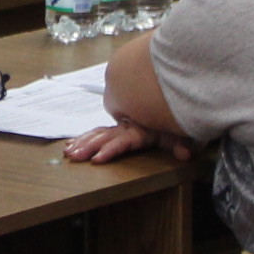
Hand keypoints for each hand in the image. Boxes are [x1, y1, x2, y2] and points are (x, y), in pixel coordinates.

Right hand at [62, 121, 187, 165]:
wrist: (173, 95)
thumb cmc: (178, 121)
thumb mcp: (185, 133)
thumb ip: (183, 143)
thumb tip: (184, 154)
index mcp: (140, 131)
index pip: (122, 141)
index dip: (110, 150)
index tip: (97, 159)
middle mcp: (128, 127)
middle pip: (104, 136)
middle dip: (88, 147)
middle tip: (74, 157)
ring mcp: (122, 126)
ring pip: (98, 133)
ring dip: (82, 142)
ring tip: (69, 152)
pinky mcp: (120, 127)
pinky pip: (99, 131)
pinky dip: (84, 137)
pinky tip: (70, 143)